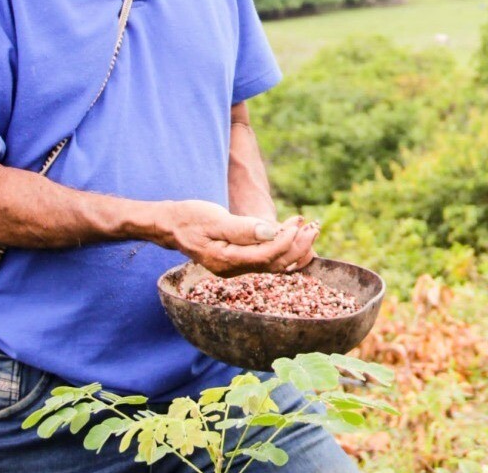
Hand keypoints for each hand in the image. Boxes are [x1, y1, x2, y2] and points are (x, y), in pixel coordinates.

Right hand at [154, 200, 318, 277]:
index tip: (298, 222)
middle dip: (298, 246)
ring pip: (274, 265)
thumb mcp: (214, 219)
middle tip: (314, 227)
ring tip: (312, 231)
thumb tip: (271, 232)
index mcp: (227, 260)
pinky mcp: (240, 260)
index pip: (266, 255)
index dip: (286, 240)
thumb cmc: (190, 218)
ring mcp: (237, 267)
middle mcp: (234, 269)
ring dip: (296, 249)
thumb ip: (242, 228)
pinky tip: (297, 240)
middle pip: (275, 264)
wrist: (172, 225)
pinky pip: (268, 261)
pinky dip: (285, 250)